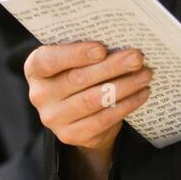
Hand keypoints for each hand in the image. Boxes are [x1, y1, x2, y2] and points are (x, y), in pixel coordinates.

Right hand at [24, 39, 153, 179]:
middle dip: (112, 66)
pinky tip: (141, 94)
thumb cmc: (78, 76)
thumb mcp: (74, 61)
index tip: (102, 49)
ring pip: (94, 100)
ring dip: (124, 86)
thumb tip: (122, 44)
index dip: (75, 54)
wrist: (78, 116)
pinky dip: (126, 105)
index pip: (49, 60)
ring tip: (145, 75)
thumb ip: (88, 52)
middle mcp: (39, 95)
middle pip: (78, 79)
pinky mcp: (71, 135)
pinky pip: (103, 119)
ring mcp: (53, 118)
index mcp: (35, 69)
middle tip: (137, 58)